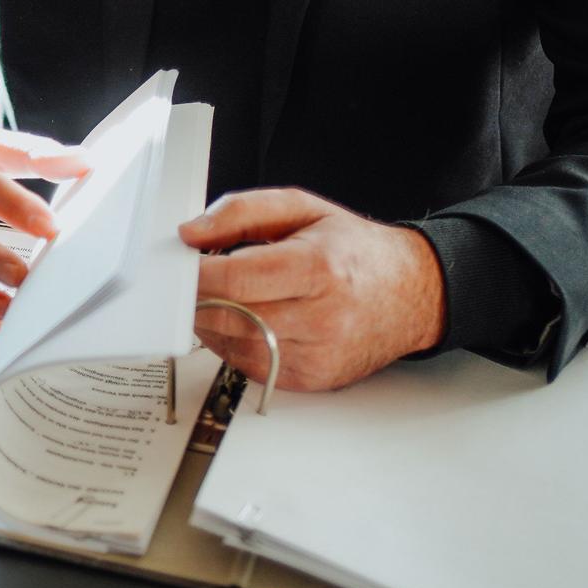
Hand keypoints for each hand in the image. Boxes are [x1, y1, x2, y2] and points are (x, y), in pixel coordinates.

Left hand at [181, 188, 446, 391]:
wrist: (411, 292)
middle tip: (188, 283)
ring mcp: (320, 355)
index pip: (235, 280)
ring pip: (235, 347)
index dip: (194, 276)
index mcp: (317, 268)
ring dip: (212, 324)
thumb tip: (190, 233)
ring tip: (219, 298)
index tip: (176, 267)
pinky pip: (253, 368)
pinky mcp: (315, 379)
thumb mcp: (301, 208)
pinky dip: (235, 346)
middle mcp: (322, 317)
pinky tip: (242, 322)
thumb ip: (240, 212)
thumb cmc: (353, 250)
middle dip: (196, 300)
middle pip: (229, 318)